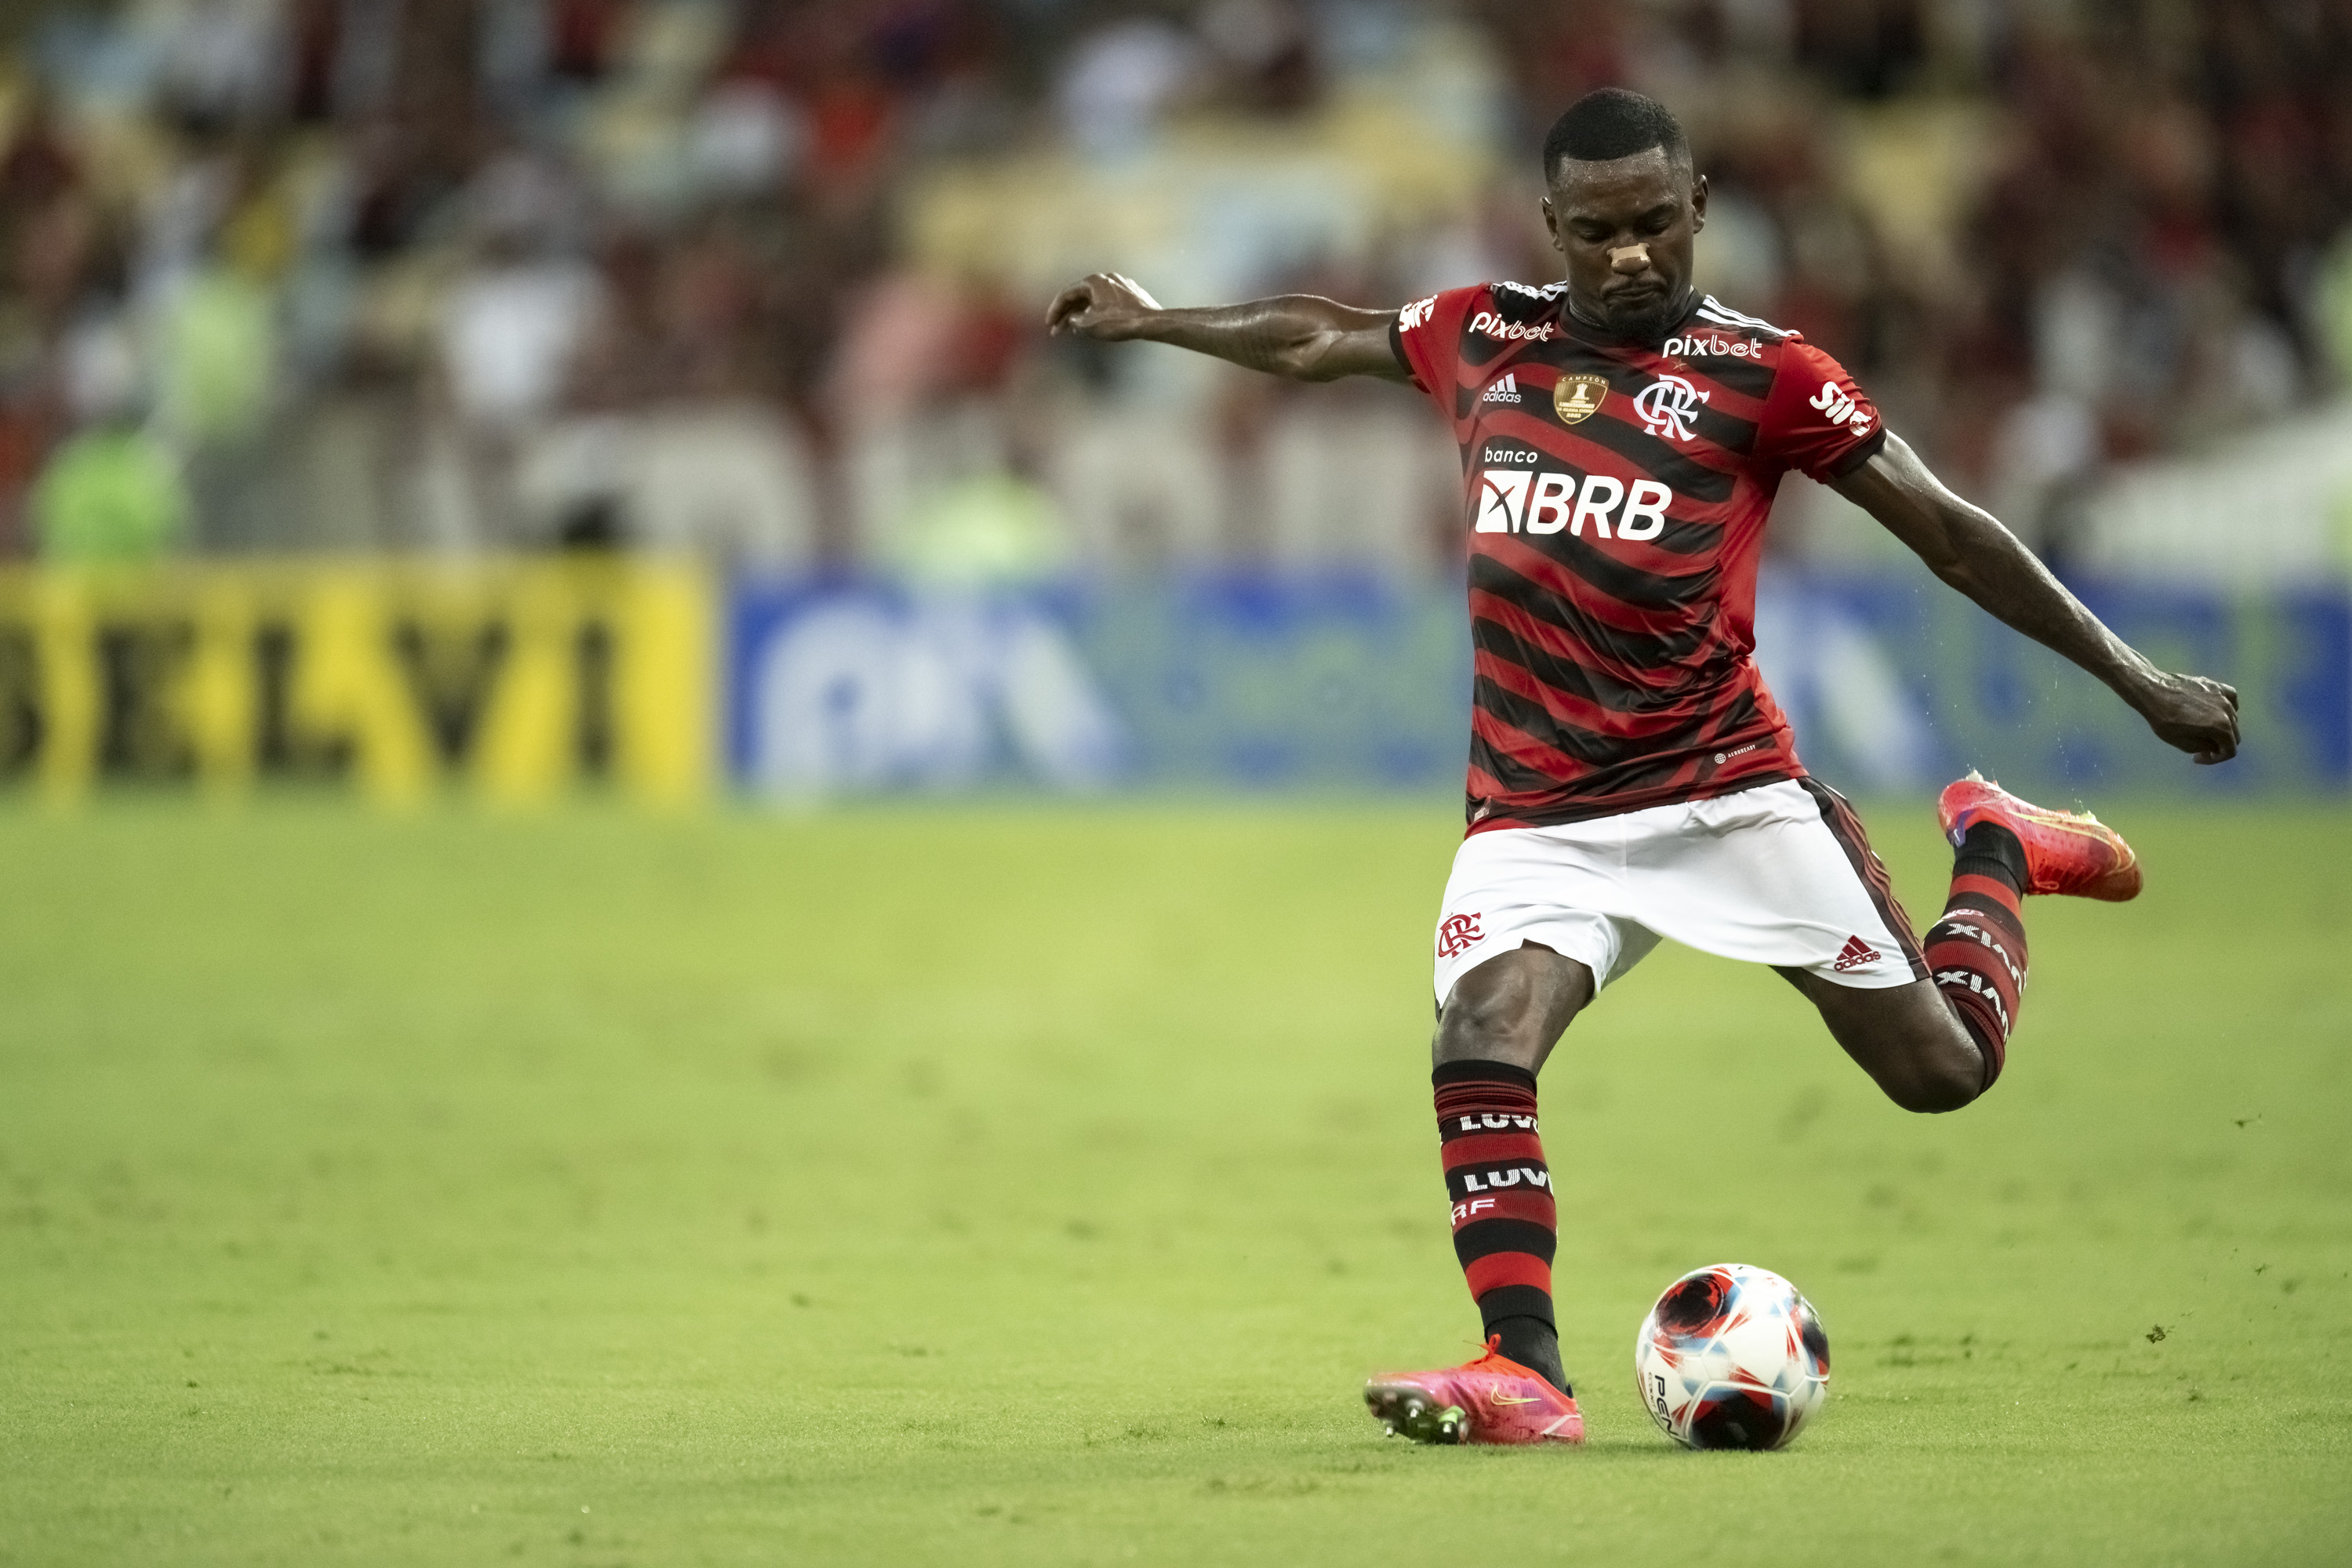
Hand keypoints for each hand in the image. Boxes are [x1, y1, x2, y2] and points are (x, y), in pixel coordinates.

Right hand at [1045, 272, 1162, 340]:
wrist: (1150, 322)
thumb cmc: (1119, 322)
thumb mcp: (1089, 325)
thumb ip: (1074, 321)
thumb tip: (1072, 320)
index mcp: (1093, 281)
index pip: (1066, 294)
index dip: (1055, 310)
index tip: (1049, 324)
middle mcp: (1106, 278)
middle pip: (1080, 296)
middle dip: (1067, 314)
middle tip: (1057, 330)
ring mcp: (1120, 284)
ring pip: (1094, 299)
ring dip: (1082, 313)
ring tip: (1074, 329)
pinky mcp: (1131, 294)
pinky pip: (1108, 301)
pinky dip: (1097, 311)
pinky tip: (1095, 323)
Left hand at [2134, 671, 2239, 763]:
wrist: (2151, 692)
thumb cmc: (2164, 720)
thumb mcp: (2185, 744)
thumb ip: (2207, 747)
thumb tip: (2217, 745)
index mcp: (2221, 726)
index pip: (2230, 750)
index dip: (2216, 759)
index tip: (2199, 758)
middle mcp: (2227, 710)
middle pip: (2233, 734)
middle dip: (2218, 745)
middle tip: (2200, 749)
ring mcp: (2223, 696)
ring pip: (2232, 718)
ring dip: (2221, 727)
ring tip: (2201, 731)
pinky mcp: (2215, 685)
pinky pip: (2230, 699)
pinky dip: (2226, 708)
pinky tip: (2215, 712)